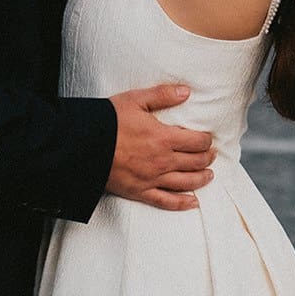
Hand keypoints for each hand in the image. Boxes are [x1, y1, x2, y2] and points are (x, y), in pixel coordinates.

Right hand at [105, 84, 215, 210]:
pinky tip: (194, 202)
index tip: (208, 138)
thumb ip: (162, 95)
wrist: (83, 146)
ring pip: (186, 183)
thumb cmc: (108, 121)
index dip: (206, 140)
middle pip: (195, 162)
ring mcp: (152, 179)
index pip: (196, 142)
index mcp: (163, 138)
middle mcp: (162, 161)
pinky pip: (166, 201)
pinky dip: (183, 203)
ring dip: (201, 179)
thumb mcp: (135, 99)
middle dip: (207, 158)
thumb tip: (186, 92)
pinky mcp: (140, 192)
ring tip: (209, 175)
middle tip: (212, 155)